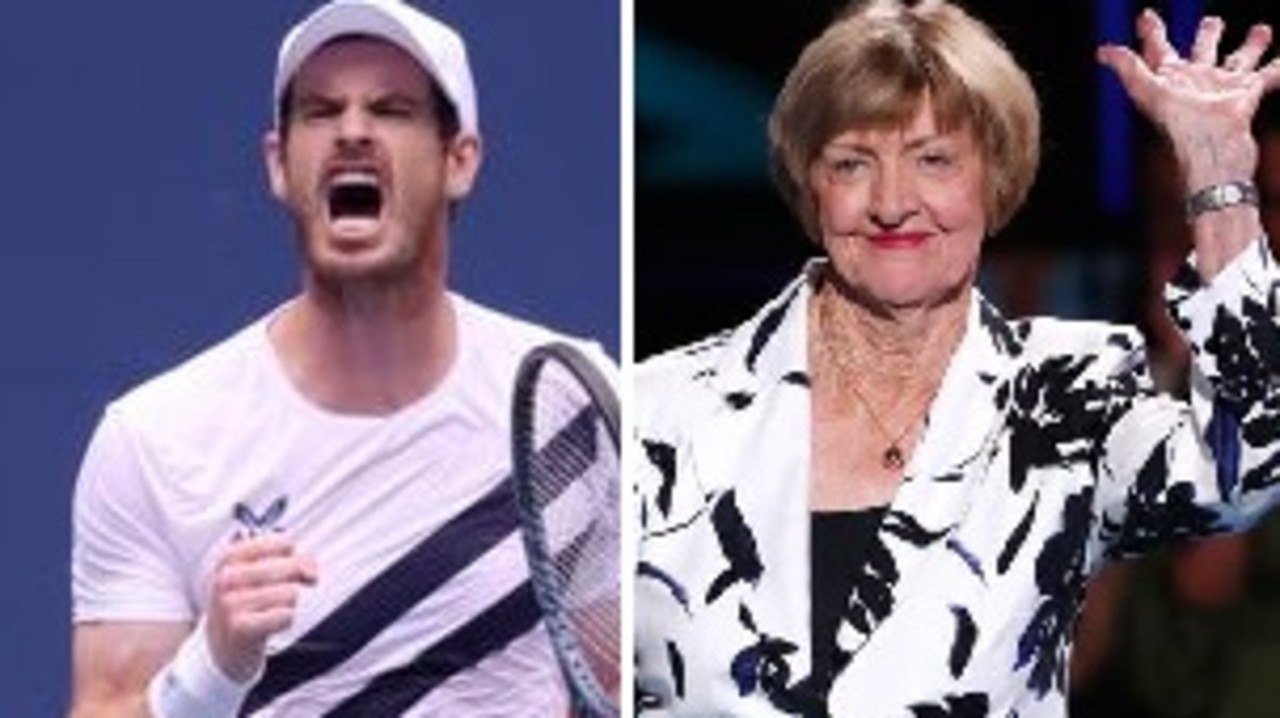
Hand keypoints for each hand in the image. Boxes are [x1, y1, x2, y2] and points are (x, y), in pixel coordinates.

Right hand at [204, 533, 317, 682]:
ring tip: (269, 611)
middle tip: (283, 594)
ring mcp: (231, 602)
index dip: (297, 556)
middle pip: (291, 567)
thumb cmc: (246, 604)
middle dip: (296, 581)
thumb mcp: (258, 574)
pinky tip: (269, 624)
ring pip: (291, 592)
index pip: (283, 542)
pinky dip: (284, 620)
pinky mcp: (241, 626)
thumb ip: (291, 561)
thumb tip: (311, 570)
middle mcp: (227, 577)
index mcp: (231, 557)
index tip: (291, 567)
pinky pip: (286, 615)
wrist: (223, 646)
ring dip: (287, 604)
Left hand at [1099, 10, 1279, 276]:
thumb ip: (1128, 68)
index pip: (1158, 49)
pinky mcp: (1245, 98)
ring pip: (1239, 60)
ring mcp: (1221, 90)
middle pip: (1202, 52)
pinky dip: (1277, 67)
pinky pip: (1267, 76)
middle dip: (1207, 35)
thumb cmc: (1180, 127)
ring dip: (1251, 45)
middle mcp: (1195, 83)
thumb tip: (1102, 50)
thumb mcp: (1150, 92)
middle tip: (1213, 20)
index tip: (1146, 15)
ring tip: (1263, 29)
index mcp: (1170, 79)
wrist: (1214, 153)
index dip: (1152, 32)